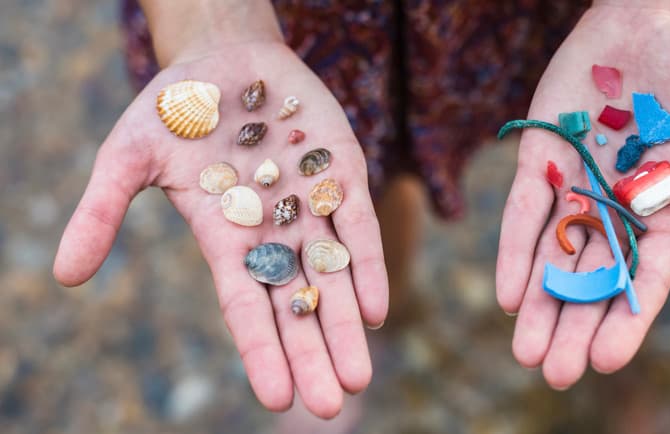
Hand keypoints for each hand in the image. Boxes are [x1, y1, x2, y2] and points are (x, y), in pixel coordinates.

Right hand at [53, 40, 387, 416]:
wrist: (225, 58)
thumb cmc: (174, 109)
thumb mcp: (127, 155)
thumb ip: (102, 212)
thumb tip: (64, 277)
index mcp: (225, 239)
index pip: (246, 306)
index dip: (261, 351)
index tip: (278, 399)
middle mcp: (273, 233)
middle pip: (296, 304)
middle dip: (313, 354)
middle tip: (330, 405)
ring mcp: (311, 205)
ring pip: (333, 276)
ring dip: (345, 325)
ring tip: (358, 376)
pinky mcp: (341, 173)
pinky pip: (357, 225)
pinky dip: (366, 264)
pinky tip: (375, 308)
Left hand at [496, 4, 669, 388]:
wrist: (650, 19)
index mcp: (667, 213)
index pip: (646, 278)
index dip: (627, 319)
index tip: (606, 362)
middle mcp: (617, 209)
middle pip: (593, 279)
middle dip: (573, 326)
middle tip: (555, 374)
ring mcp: (575, 186)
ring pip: (553, 256)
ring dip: (539, 304)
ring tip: (525, 351)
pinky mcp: (539, 160)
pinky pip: (523, 212)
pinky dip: (514, 250)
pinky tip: (507, 293)